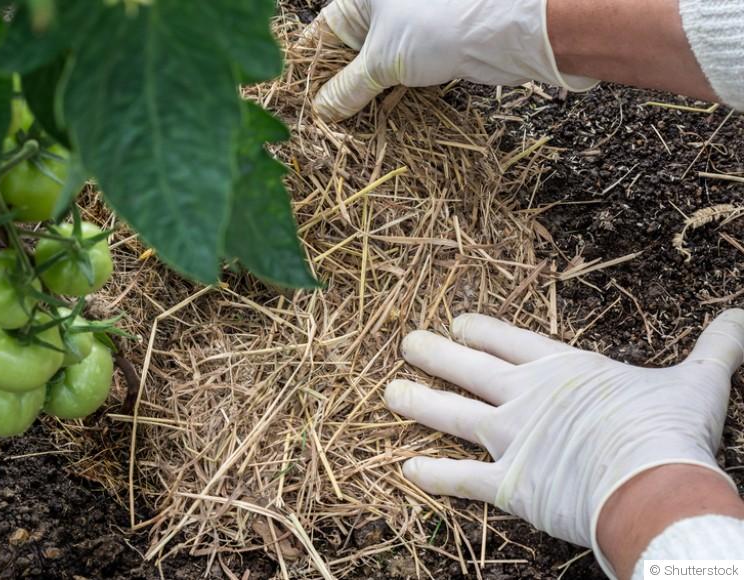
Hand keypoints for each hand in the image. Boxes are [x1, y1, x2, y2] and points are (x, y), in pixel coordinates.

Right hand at [311, 0, 596, 120]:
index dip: (307, 68)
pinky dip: (387, 93)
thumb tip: (321, 110)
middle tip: (321, 119)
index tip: (296, 100)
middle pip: (345, 51)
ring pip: (371, 64)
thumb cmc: (435, 26)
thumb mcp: (380, 62)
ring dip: (362, 94)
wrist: (502, 29)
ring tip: (345, 125)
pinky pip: (396, 72)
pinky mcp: (427, 46)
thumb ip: (346, 88)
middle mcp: (380, 7)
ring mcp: (405, 26)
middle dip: (335, 86)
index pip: (319, 34)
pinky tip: (377, 116)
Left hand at [386, 310, 743, 574]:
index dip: (481, 330)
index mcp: (562, 368)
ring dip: (418, 403)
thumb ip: (717, 346)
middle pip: (469, 369)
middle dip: (436, 354)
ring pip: (451, 415)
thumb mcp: (698, 379)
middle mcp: (525, 397)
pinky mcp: (509, 483)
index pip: (509, 340)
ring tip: (390, 393)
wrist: (655, 483)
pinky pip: (461, 478)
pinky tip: (406, 470)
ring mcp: (512, 439)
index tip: (457, 321)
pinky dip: (433, 475)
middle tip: (407, 343)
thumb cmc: (671, 430)